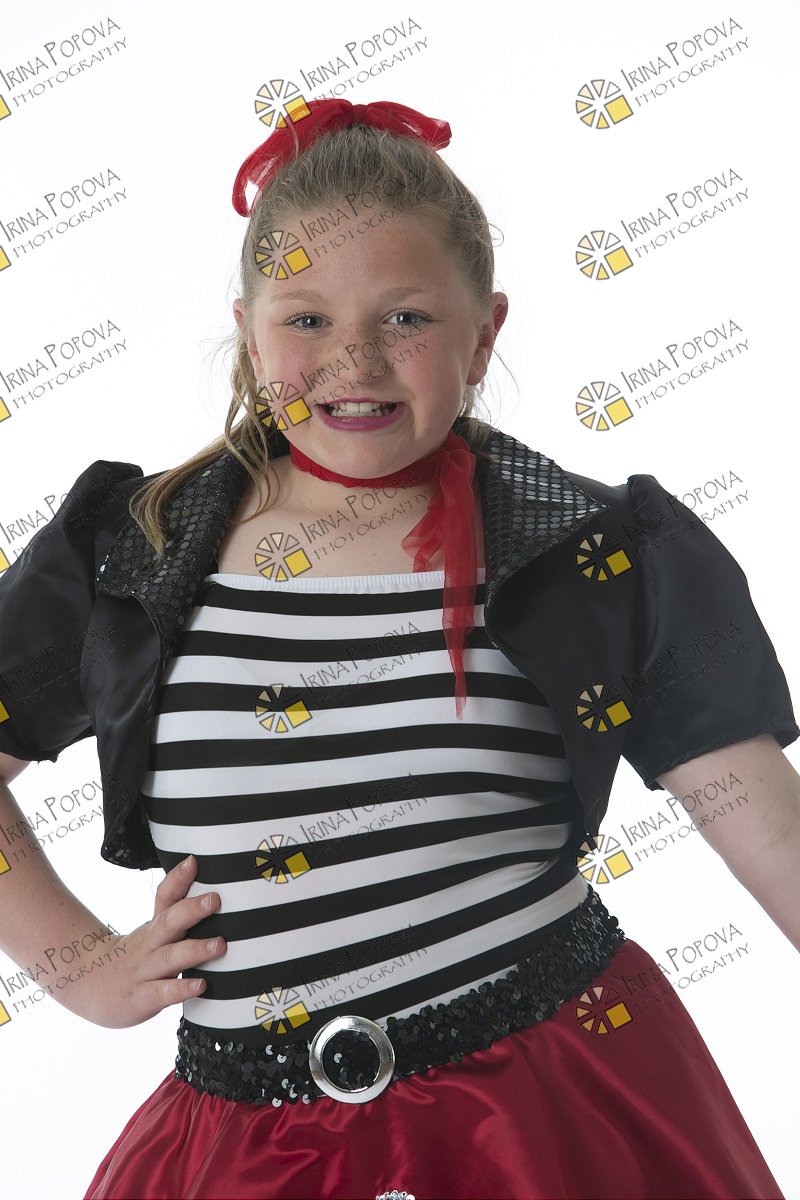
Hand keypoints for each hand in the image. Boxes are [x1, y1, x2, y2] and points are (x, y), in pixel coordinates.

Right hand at [81, 854, 226, 1028]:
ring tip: (219, 945)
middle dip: (191, 910)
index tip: (193, 861)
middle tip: (215, 899)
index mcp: (154, 927)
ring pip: (169, 958)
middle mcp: (150, 945)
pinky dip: (181, 989)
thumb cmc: (133, 956)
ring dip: (195, 950)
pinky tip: (200, 985)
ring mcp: (144, 971)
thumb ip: (179, 914)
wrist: (88, 986)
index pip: (164, 897)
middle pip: (168, 923)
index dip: (177, 879)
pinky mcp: (141, 998)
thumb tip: (212, 890)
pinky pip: (163, 993)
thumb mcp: (153, 932)